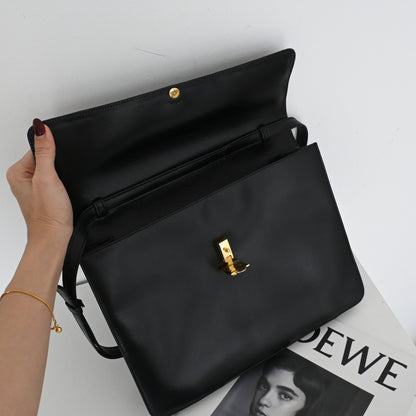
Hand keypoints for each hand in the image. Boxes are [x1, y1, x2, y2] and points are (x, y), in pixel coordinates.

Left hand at [6, 119, 72, 247]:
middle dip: (58, 164)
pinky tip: (64, 191)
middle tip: (60, 181)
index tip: (58, 166)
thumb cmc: (47, 214)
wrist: (55, 238)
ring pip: (53, 168)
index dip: (53, 153)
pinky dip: (63, 182)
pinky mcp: (45, 194)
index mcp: (17, 172)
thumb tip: (42, 128)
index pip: (38, 148)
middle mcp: (23, 178)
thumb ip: (45, 152)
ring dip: (62, 174)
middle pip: (46, 157)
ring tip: (61, 188)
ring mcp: (34, 187)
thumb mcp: (47, 178)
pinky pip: (56, 179)